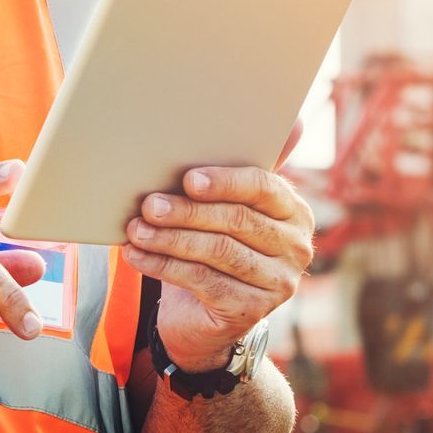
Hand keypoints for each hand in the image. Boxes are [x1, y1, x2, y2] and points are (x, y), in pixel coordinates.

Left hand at [122, 120, 315, 370]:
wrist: (206, 312)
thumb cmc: (213, 244)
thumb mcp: (225, 208)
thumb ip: (237, 172)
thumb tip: (290, 120)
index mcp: (293, 211)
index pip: (264, 188)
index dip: (225, 182)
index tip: (187, 179)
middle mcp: (296, 247)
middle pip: (237, 221)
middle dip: (187, 211)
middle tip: (148, 204)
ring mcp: (279, 283)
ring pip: (218, 252)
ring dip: (170, 239)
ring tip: (135, 229)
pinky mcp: (251, 311)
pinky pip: (202, 281)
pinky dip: (163, 266)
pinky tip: (136, 255)